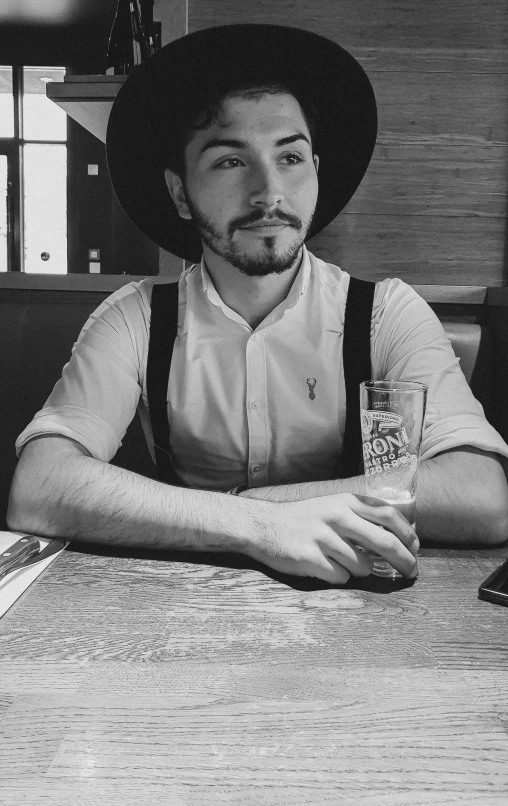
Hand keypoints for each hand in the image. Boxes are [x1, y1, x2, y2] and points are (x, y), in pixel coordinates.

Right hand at [249, 493, 418, 583]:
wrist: (263, 526)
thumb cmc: (303, 518)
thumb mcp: (332, 505)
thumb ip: (360, 515)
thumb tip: (398, 534)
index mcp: (345, 502)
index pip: (388, 516)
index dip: (408, 534)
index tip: (416, 548)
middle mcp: (337, 517)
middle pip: (385, 543)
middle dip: (404, 561)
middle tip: (412, 573)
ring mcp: (323, 538)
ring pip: (363, 566)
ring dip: (359, 569)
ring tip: (341, 561)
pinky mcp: (310, 559)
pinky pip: (341, 577)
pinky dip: (338, 576)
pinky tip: (324, 566)